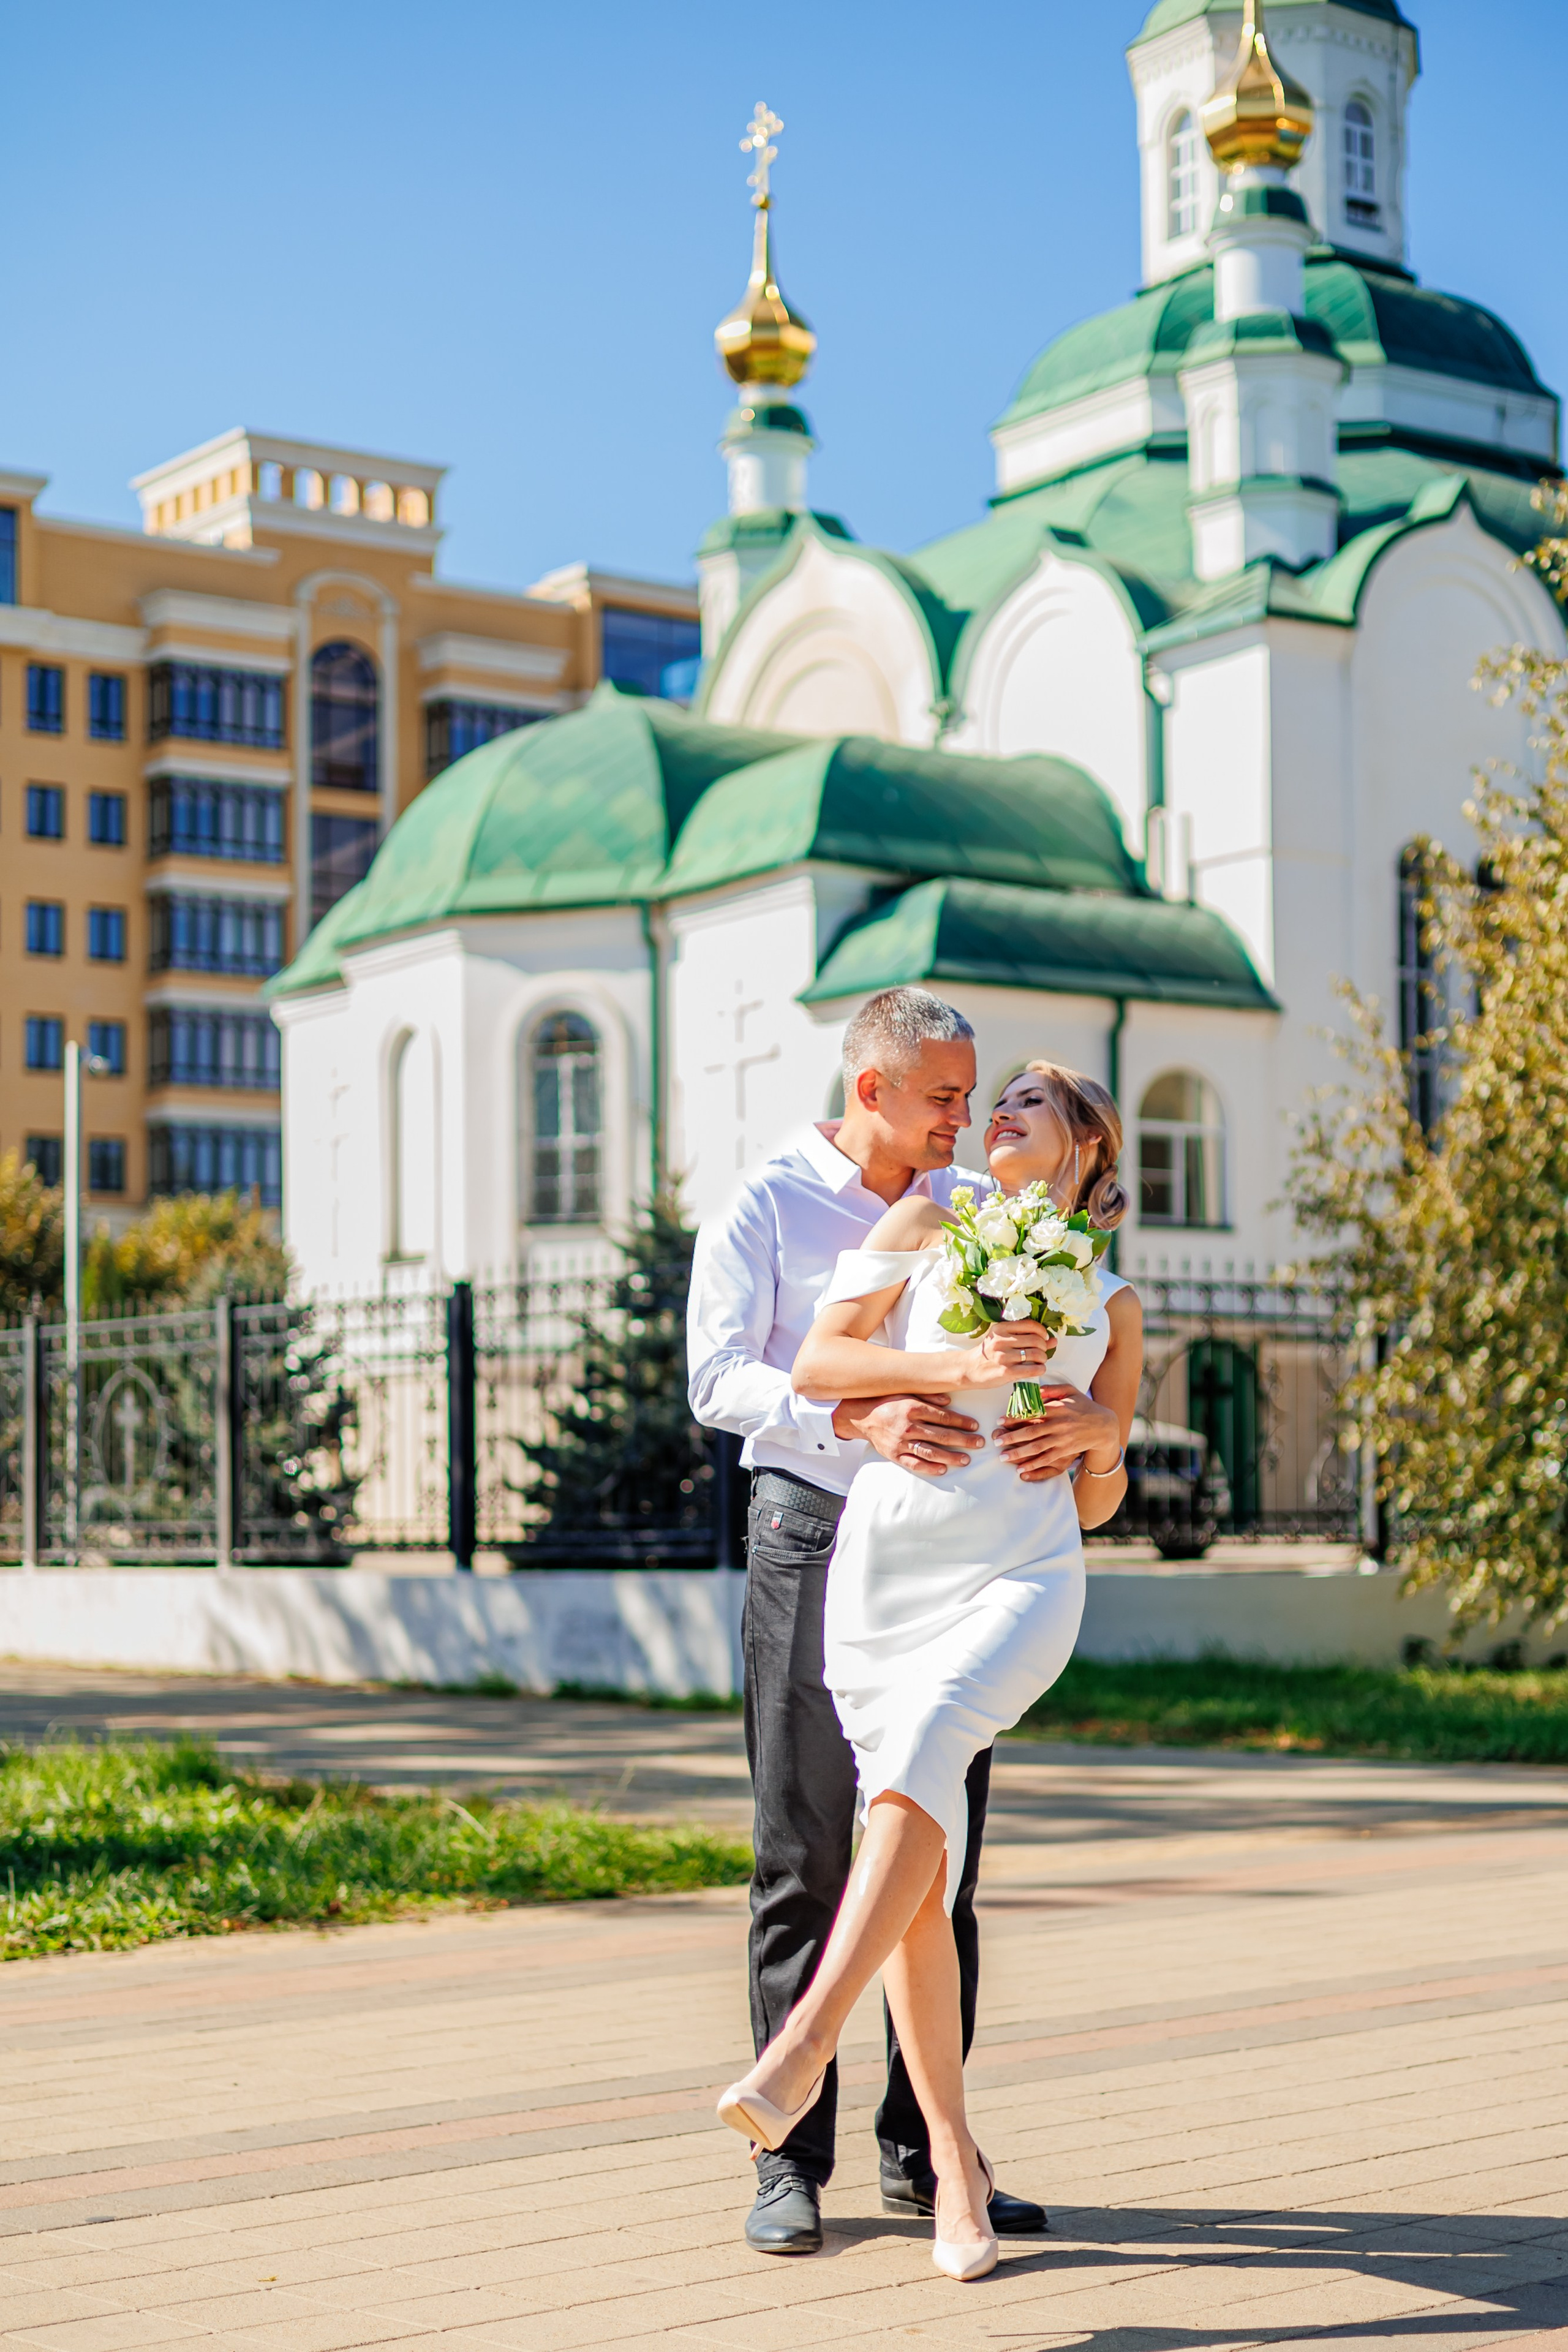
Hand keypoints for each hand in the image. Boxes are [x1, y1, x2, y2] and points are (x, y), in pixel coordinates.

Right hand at [832, 1394, 983, 1478]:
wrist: (860, 1416)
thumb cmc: (887, 1402)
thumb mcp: (906, 1392)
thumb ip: (928, 1396)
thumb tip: (949, 1400)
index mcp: (912, 1408)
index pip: (943, 1417)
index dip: (961, 1421)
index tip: (975, 1425)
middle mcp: (907, 1426)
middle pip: (941, 1435)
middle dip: (963, 1440)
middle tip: (979, 1443)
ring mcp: (900, 1442)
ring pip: (930, 1452)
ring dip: (951, 1456)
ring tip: (966, 1459)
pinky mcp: (894, 1455)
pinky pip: (914, 1464)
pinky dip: (929, 1468)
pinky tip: (943, 1469)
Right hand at [952, 1317, 1057, 1391]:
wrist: (970, 1369)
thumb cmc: (989, 1353)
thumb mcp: (1003, 1339)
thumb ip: (1027, 1337)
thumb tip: (1053, 1340)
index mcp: (1001, 1328)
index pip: (1030, 1325)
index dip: (1042, 1332)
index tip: (1043, 1338)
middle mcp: (1002, 1341)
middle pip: (1036, 1340)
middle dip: (1043, 1347)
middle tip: (1041, 1352)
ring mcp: (1004, 1357)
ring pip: (1037, 1354)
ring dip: (1043, 1359)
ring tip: (1039, 1361)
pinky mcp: (1006, 1372)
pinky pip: (1033, 1369)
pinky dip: (1040, 1369)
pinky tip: (1037, 1369)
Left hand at [996, 1387, 1121, 1484]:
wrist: (1104, 1426)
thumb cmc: (1083, 1405)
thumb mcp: (1070, 1391)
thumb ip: (1052, 1389)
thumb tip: (1034, 1391)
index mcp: (1057, 1408)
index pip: (1032, 1413)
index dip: (1014, 1417)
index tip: (1000, 1421)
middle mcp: (1059, 1424)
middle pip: (1031, 1432)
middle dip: (1011, 1437)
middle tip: (996, 1441)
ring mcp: (1062, 1439)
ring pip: (1037, 1448)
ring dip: (1018, 1453)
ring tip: (1002, 1457)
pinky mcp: (1066, 1451)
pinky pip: (1047, 1459)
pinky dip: (1033, 1464)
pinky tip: (1020, 1468)